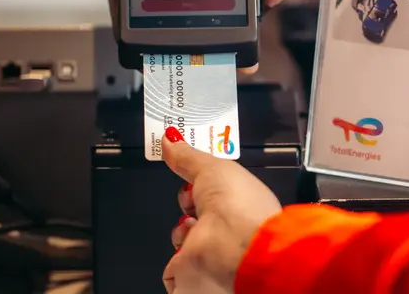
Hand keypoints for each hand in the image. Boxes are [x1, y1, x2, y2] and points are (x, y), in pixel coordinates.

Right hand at [161, 127, 281, 292]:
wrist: (236, 244)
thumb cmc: (236, 203)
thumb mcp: (210, 166)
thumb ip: (187, 155)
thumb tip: (169, 138)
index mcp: (238, 198)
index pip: (212, 187)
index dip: (198, 179)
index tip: (185, 170)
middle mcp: (228, 223)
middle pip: (195, 209)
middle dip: (187, 200)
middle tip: (192, 198)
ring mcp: (213, 247)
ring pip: (183, 235)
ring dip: (182, 228)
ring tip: (193, 223)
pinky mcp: (196, 269)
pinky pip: (175, 263)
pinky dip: (177, 253)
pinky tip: (190, 241)